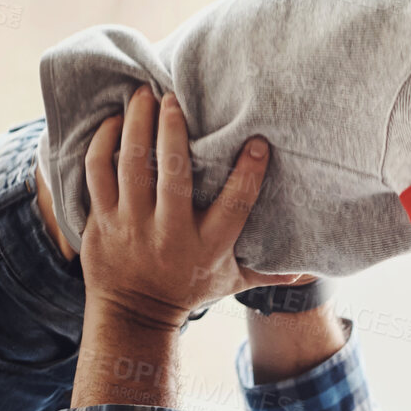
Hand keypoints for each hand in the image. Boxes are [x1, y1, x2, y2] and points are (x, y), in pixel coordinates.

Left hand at [78, 83, 304, 333]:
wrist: (133, 315)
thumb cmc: (187, 290)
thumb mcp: (231, 282)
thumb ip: (268, 271)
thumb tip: (311, 273)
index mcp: (209, 244)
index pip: (235, 204)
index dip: (249, 172)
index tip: (257, 142)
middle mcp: (170, 233)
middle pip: (173, 173)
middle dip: (172, 129)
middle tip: (173, 97)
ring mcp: (132, 225)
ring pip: (132, 164)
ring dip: (136, 124)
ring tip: (142, 95)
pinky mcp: (103, 220)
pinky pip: (99, 171)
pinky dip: (105, 142)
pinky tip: (116, 121)